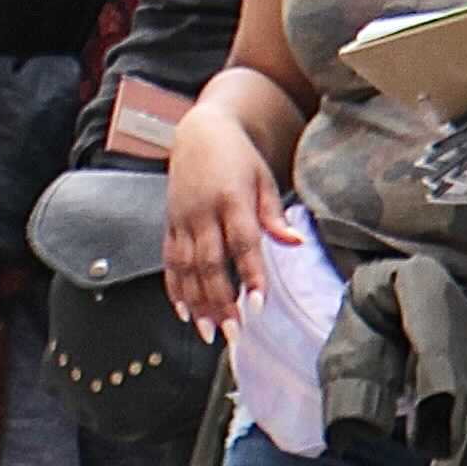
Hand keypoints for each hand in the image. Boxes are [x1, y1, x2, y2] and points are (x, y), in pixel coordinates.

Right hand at [165, 106, 300, 333]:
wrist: (199, 132)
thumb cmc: (239, 158)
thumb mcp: (264, 179)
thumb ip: (274, 215)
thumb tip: (296, 242)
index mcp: (231, 199)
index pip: (242, 243)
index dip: (250, 275)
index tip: (258, 306)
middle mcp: (202, 211)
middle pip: (209, 262)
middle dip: (220, 301)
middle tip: (233, 333)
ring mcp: (182, 218)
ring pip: (186, 266)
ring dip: (196, 302)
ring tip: (208, 331)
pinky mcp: (169, 222)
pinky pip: (169, 259)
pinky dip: (174, 286)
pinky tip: (183, 310)